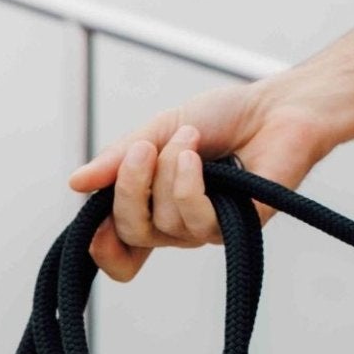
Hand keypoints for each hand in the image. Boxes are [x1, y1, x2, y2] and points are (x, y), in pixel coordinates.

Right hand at [65, 77, 331, 284]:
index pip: (120, 248)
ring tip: (188, 136)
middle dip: (128, 188)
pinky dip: (188, 184)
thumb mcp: (160, 128)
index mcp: (155, 204)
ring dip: (168, 172)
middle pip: (131, 233)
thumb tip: (76, 183)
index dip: (100, 247)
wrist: (277, 105)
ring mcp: (208, 228)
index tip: (93, 222)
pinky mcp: (238, 227)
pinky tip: (196, 157)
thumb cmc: (224, 117)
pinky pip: (197, 221)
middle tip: (143, 148)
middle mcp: (178, 224)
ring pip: (164, 224)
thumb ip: (120, 157)